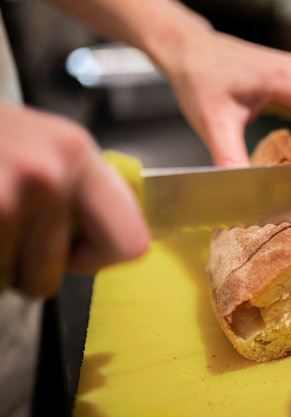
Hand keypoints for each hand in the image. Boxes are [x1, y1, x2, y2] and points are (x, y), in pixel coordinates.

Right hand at [0, 102, 148, 297]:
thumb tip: (122, 244)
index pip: (131, 243)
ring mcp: (4, 197)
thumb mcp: (45, 145)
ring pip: (6, 279)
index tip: (75, 250)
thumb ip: (81, 190)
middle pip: (50, 276)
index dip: (98, 257)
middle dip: (25, 271)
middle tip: (6, 231)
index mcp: (77, 155)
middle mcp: (47, 175)